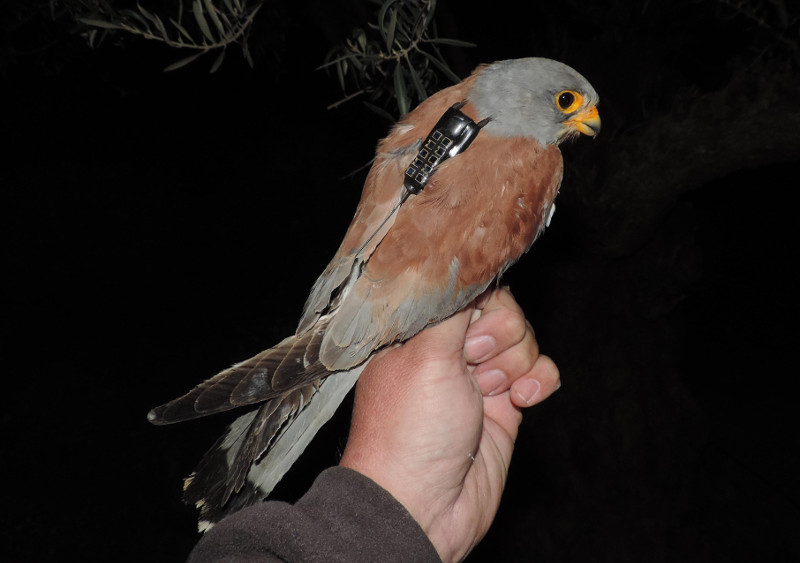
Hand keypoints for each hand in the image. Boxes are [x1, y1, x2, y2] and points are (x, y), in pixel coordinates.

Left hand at [339, 287, 559, 561]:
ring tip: (491, 390)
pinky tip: (522, 399)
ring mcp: (479, 376)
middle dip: (498, 332)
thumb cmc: (409, 430)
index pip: (462, 286)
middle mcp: (448, 348)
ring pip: (523, 338)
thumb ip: (452, 305)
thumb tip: (468, 269)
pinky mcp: (506, 403)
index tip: (471, 321)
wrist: (423, 505)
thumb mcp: (424, 353)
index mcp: (418, 330)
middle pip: (501, 307)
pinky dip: (539, 380)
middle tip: (473, 362)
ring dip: (516, 360)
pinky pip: (540, 372)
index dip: (477, 299)